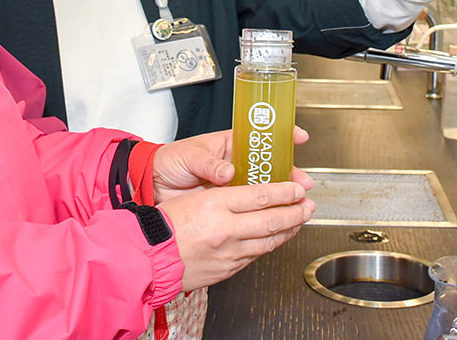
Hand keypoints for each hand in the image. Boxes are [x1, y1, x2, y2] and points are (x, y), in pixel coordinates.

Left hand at [153, 127, 312, 202]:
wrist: (152, 186)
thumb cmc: (169, 162)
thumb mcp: (189, 156)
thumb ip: (208, 165)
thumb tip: (227, 172)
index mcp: (228, 145)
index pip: (260, 137)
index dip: (281, 136)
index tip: (299, 137)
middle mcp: (235, 164)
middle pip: (268, 167)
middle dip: (289, 174)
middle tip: (303, 183)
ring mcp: (233, 185)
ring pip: (263, 189)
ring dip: (281, 195)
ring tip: (297, 203)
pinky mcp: (227, 205)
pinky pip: (250, 208)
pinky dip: (264, 212)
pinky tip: (276, 217)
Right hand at [158, 180, 314, 290]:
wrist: (148, 256)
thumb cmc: (164, 224)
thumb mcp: (194, 196)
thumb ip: (225, 195)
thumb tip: (254, 194)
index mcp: (215, 204)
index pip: (260, 195)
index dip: (285, 191)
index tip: (298, 187)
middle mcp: (225, 229)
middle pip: (271, 219)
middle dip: (296, 212)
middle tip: (309, 205)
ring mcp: (227, 252)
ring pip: (268, 241)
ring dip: (288, 230)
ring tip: (299, 221)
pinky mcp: (226, 269)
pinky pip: (254, 256)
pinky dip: (269, 246)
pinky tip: (275, 239)